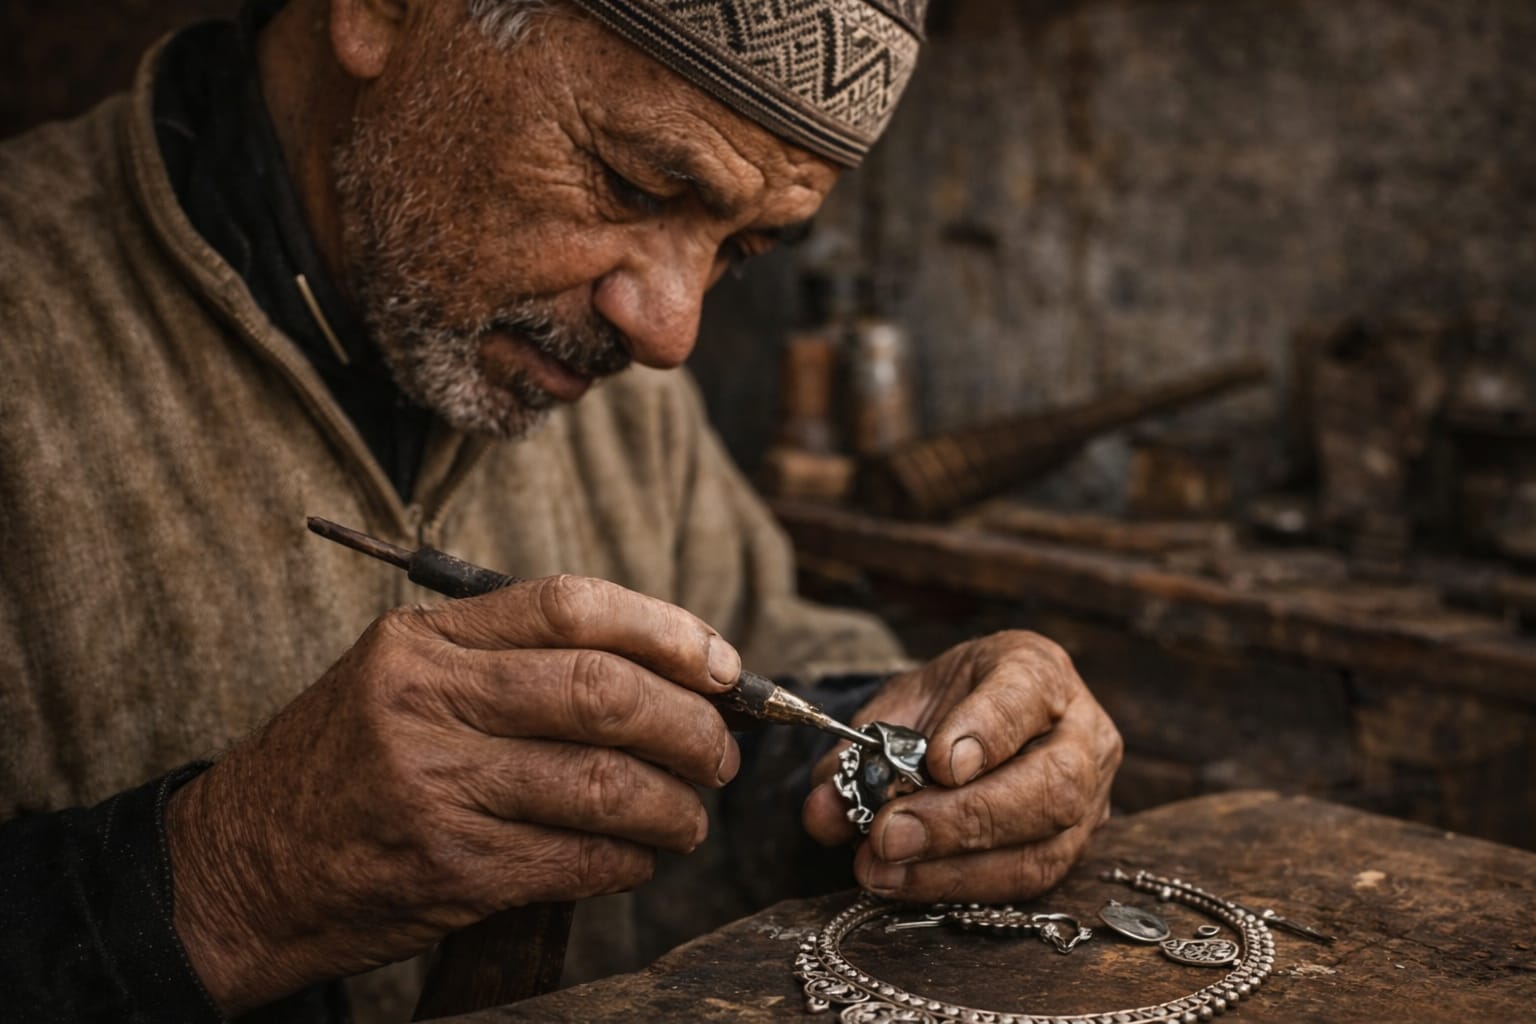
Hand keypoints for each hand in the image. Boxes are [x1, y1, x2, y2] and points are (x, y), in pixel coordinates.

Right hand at [165, 575, 741, 1013]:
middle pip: (604, 691)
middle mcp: (427, 701)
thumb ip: (511, 662)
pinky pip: (577, 858)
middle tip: (721, 752)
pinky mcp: (447, 868)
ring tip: (689, 814)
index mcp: (424, 639)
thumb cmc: (343, 764)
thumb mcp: (403, 678)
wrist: (238, 867)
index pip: (572, 605)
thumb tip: (663, 671)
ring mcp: (435, 786)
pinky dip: (629, 858)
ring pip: (603, 782)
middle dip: (690, 724)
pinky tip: (638, 855)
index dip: (667, 631)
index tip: (722, 664)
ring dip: (673, 804)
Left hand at [803, 631, 1120, 901]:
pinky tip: (907, 883)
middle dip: (962, 819)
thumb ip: (861, 750)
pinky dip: (958, 887)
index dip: (984, 733)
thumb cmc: (946, 706)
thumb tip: (824, 809)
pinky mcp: (1073, 850)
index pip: (1024, 698)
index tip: (938, 763)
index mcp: (1038, 672)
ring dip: (952, 869)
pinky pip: (1025, 881)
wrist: (975, 719)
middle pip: (1051, 785)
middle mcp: (1080, 733)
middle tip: (889, 834)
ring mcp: (1091, 798)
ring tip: (882, 869)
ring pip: (1042, 848)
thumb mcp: (900, 706)